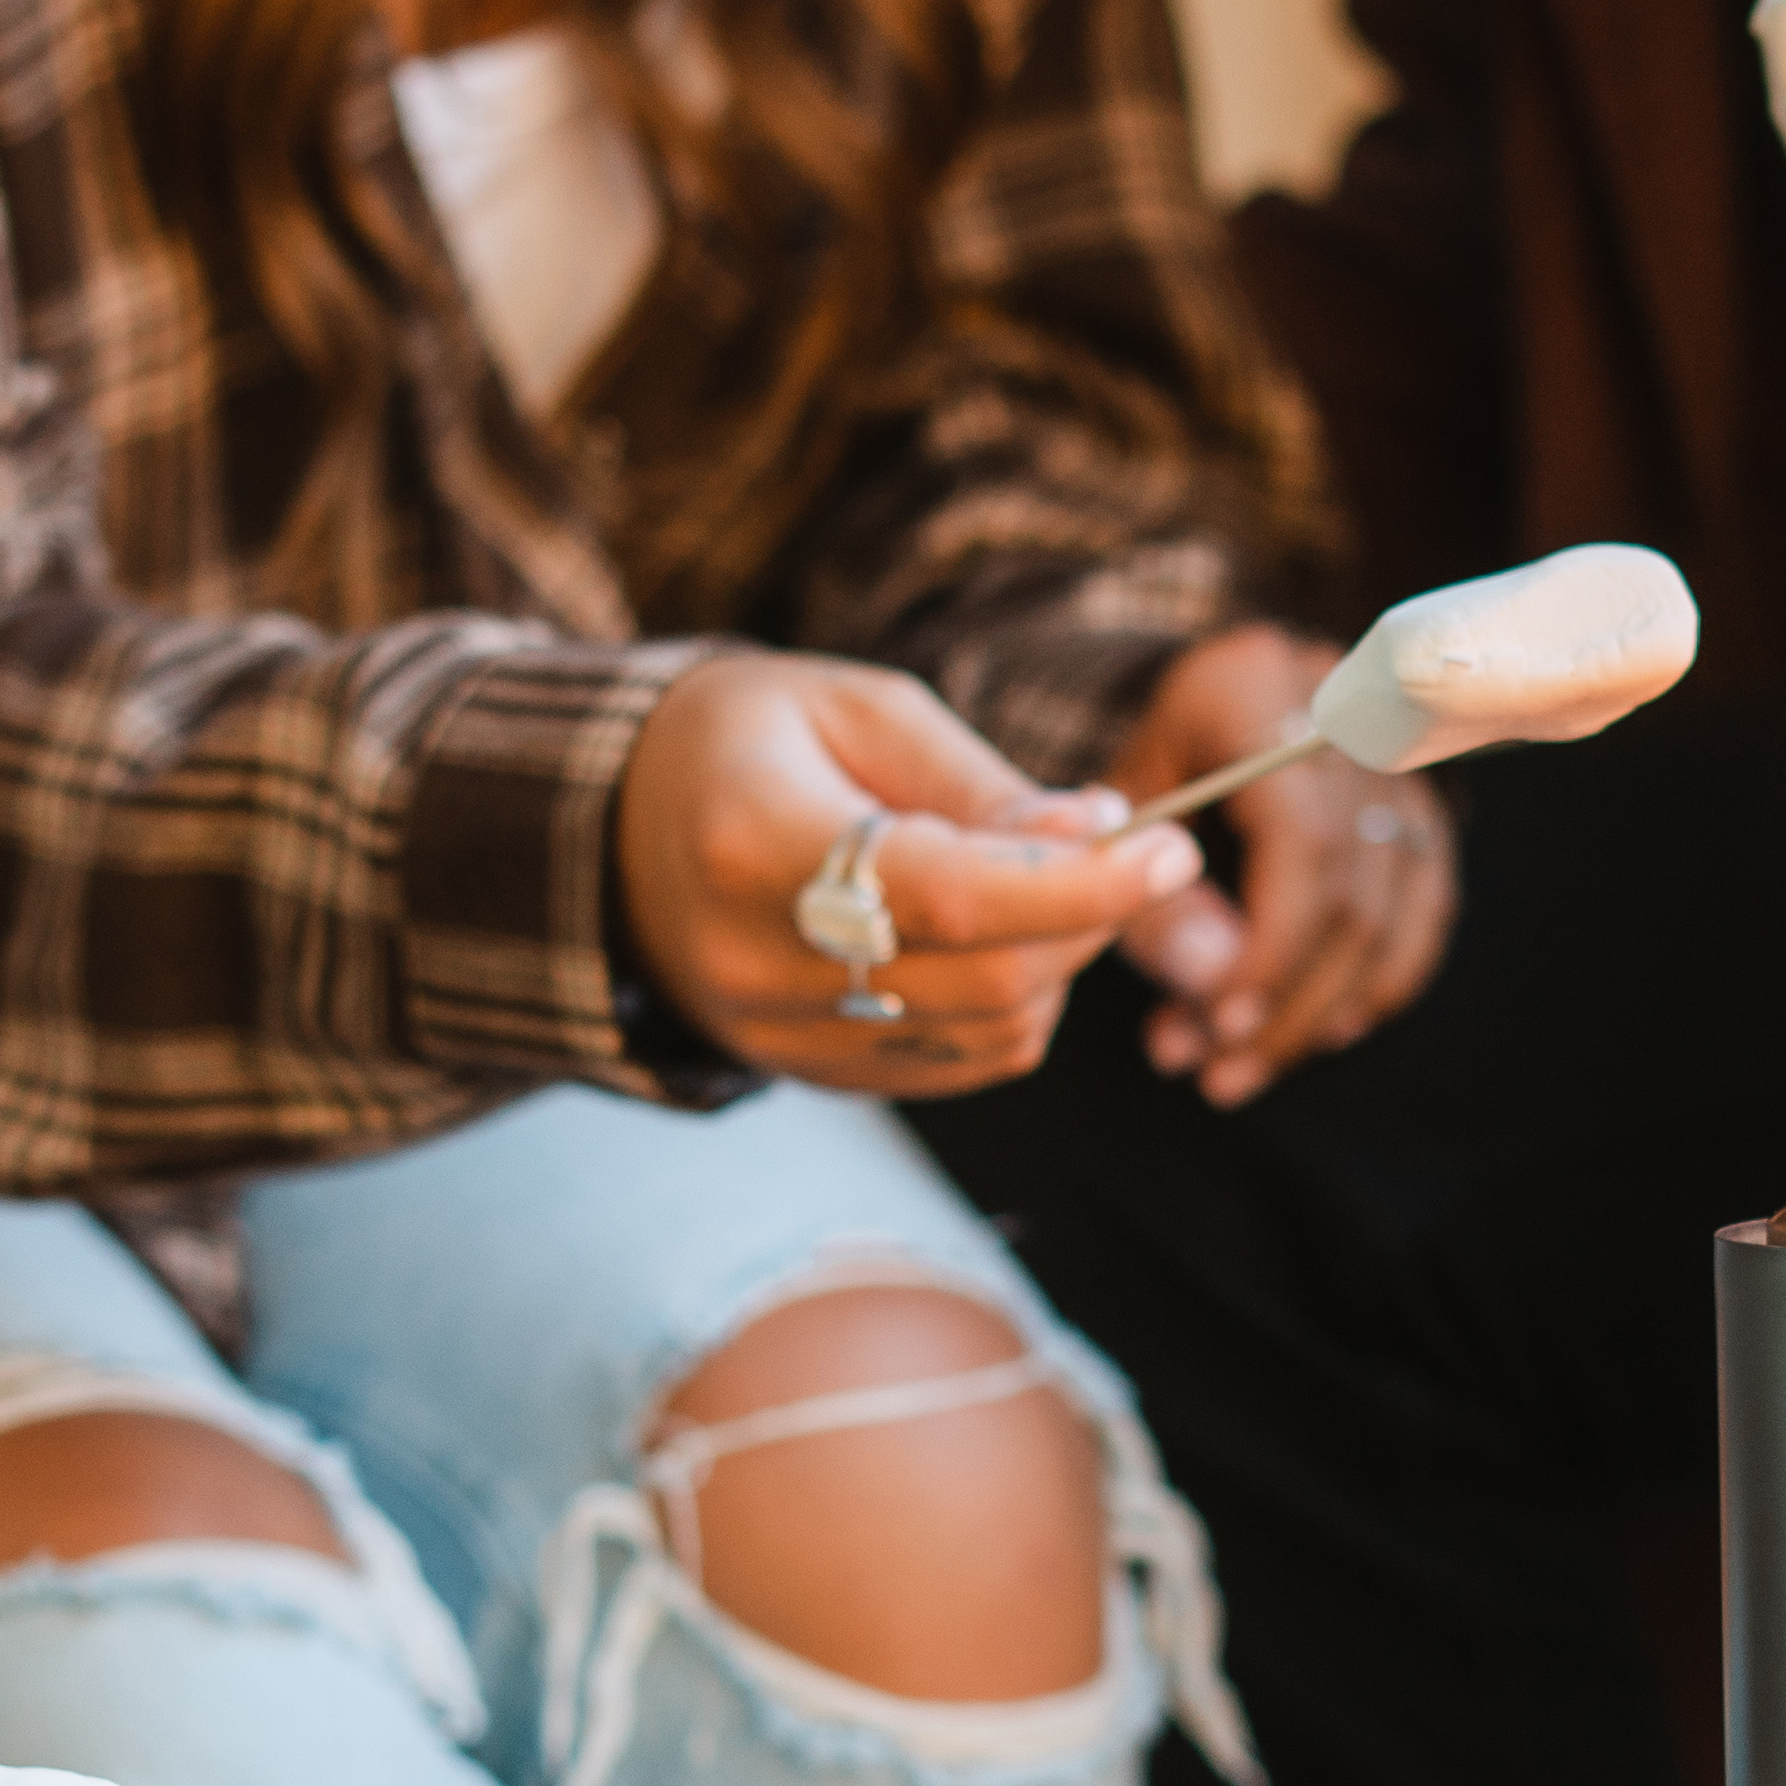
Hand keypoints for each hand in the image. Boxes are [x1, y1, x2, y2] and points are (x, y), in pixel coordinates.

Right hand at [616, 649, 1197, 1093]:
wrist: (615, 837)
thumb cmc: (749, 742)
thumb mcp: (857, 710)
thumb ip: (978, 782)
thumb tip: (1101, 832)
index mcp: (758, 843)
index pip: (953, 895)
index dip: (1081, 883)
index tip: (1170, 844)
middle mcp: (758, 960)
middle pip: (987, 980)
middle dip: (1089, 917)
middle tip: (1123, 849)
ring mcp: (779, 1035)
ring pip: (992, 1034)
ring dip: (1059, 963)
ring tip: (1040, 883)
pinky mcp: (808, 1075)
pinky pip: (962, 1063)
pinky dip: (1016, 1005)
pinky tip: (997, 938)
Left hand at [1108, 623, 1456, 1106]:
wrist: (1188, 703)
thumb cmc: (1139, 763)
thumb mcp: (1118, 814)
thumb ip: (1152, 898)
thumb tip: (1214, 986)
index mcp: (1254, 688)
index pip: (1304, 839)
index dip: (1273, 946)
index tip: (1224, 1023)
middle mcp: (1350, 711)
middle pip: (1353, 888)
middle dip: (1287, 1002)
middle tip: (1215, 1069)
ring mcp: (1400, 759)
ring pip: (1395, 913)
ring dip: (1325, 1011)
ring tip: (1242, 1069)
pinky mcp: (1423, 805)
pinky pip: (1426, 911)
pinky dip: (1378, 984)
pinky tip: (1318, 1032)